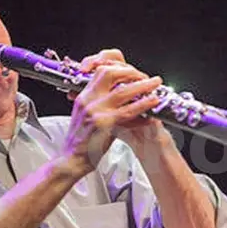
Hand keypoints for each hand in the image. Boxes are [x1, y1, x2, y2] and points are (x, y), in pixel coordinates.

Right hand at [64, 49, 162, 172]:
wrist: (71, 160)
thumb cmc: (82, 142)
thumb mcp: (87, 116)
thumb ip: (100, 104)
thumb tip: (120, 96)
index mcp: (83, 96)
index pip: (100, 71)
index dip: (119, 68)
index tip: (132, 72)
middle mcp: (88, 100)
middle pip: (110, 73)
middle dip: (130, 72)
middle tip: (144, 76)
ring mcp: (95, 111)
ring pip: (122, 91)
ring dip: (142, 85)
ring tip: (155, 84)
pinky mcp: (104, 124)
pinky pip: (127, 111)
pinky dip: (142, 105)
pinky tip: (152, 102)